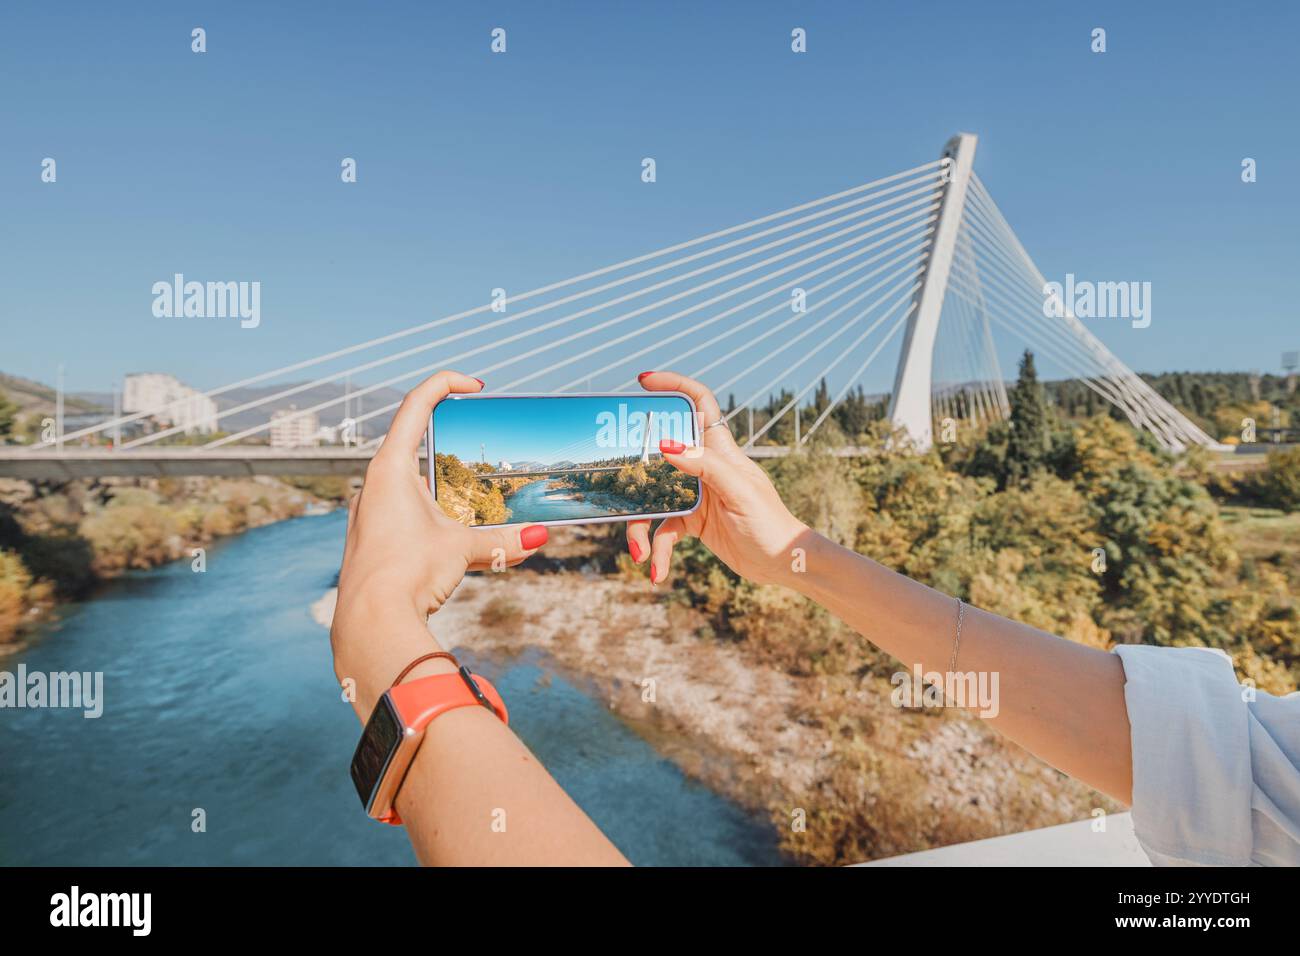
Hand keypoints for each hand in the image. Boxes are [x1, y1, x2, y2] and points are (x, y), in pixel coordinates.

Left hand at [331, 370, 546, 717]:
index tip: (475, 385)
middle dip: (447, 440)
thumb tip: (539, 537)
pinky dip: (424, 508)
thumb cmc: (407, 573)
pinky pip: (398, 508)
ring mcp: (366, 510)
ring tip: (468, 495)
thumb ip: (502, 540)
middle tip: (478, 444)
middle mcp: (372, 483)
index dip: (446, 384)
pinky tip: (443, 530)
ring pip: (405, 479)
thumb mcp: (462, 549)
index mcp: (390, 468)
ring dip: (437, 480)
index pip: (416, 405)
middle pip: (410, 440)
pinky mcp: (368, 537)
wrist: (370, 622)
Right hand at [626, 371, 809, 587]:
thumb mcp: (739, 492)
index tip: (643, 382)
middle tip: (611, 473)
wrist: (782, 563)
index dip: (673, 386)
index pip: (697, 403)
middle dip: (634, 469)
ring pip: (653, 500)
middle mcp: (704, 467)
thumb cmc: (770, 523)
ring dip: (640, 528)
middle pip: (659, 456)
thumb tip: (667, 447)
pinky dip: (658, 552)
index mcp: (720, 451)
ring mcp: (696, 494)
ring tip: (638, 553)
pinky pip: (663, 532)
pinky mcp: (692, 521)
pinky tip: (657, 574)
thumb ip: (706, 467)